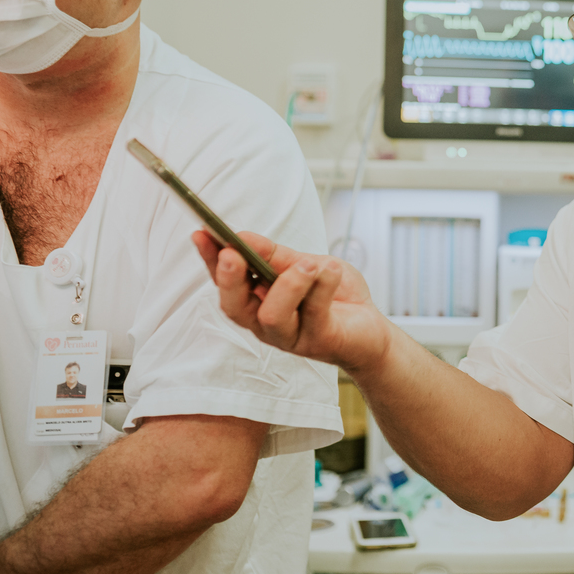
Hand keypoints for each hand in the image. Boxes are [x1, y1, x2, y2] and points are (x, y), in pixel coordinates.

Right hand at [192, 230, 389, 372]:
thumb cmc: (336, 295)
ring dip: (289, 283)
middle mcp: (266, 323)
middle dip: (230, 278)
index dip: (210, 259)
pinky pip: (314, 312)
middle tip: (234, 253)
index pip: (225, 281)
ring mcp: (290, 336)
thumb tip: (244, 238)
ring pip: (272, 316)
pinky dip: (324, 284)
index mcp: (257, 301)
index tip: (202, 233)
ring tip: (308, 264)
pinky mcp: (318, 341)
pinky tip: (332, 270)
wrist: (372, 329)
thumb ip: (277, 256)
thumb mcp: (305, 264)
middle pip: (234, 307)